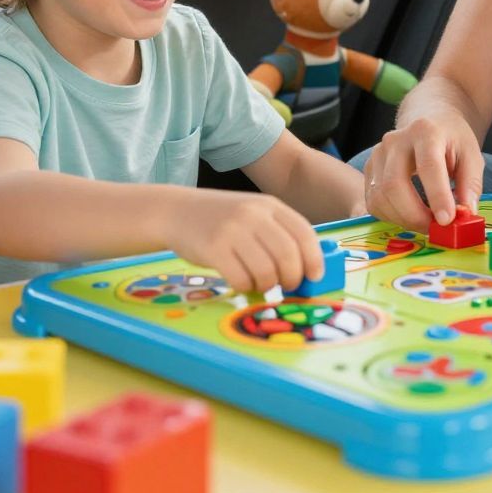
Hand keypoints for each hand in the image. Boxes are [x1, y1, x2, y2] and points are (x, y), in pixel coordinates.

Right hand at [161, 188, 323, 293]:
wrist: (176, 211)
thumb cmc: (222, 219)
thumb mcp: (253, 215)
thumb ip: (278, 234)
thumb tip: (307, 269)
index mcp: (269, 205)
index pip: (304, 233)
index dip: (314, 259)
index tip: (314, 276)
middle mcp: (253, 215)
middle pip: (288, 255)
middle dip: (293, 278)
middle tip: (287, 286)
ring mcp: (232, 231)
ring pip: (266, 271)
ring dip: (269, 285)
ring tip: (262, 284)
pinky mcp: (213, 249)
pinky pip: (241, 279)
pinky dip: (247, 287)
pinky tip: (243, 282)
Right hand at [362, 110, 483, 231]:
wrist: (428, 119)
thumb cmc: (451, 139)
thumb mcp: (471, 155)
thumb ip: (470, 185)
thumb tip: (465, 215)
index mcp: (425, 131)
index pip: (428, 166)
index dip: (437, 196)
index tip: (447, 220)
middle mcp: (395, 140)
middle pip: (394, 185)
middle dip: (415, 216)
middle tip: (436, 229)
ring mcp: (377, 154)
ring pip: (380, 197)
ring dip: (403, 220)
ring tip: (426, 223)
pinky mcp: (369, 169)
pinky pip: (373, 202)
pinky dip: (392, 217)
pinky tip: (410, 215)